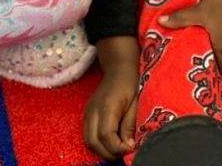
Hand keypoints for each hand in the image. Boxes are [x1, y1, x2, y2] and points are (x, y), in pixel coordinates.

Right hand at [84, 36, 139, 160]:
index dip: (117, 148)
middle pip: (93, 142)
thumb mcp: (135, 105)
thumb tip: (128, 147)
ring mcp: (87, 112)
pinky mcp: (86, 114)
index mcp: (106, 106)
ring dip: (102, 150)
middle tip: (124, 152)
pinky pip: (88, 135)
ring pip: (88, 141)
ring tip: (118, 148)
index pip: (106, 136)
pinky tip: (110, 142)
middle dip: (109, 153)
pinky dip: (98, 143)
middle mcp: (92, 110)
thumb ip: (129, 126)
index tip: (130, 149)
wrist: (118, 69)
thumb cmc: (129, 84)